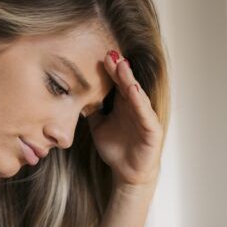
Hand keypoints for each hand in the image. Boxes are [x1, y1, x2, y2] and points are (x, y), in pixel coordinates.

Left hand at [87, 51, 165, 186]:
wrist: (127, 172)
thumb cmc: (115, 148)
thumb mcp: (98, 126)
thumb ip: (91, 111)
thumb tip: (74, 96)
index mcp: (123, 104)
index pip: (116, 82)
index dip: (109, 70)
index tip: (99, 56)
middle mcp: (135, 106)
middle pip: (126, 83)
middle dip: (119, 68)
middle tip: (110, 53)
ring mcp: (145, 116)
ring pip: (137, 94)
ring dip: (129, 79)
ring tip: (122, 66)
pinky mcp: (152, 128)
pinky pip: (145, 113)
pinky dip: (139, 101)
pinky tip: (132, 90)